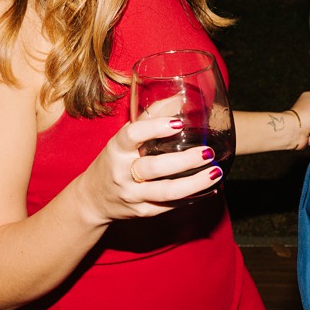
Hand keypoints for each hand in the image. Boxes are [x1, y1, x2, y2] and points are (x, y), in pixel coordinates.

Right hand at [78, 115, 219, 223]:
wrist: (94, 199)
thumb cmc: (114, 160)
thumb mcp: (124, 137)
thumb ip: (150, 118)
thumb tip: (180, 98)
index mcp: (116, 148)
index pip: (132, 135)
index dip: (155, 127)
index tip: (179, 123)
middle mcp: (122, 173)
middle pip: (153, 167)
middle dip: (184, 160)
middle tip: (208, 152)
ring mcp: (132, 195)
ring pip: (165, 192)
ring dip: (194, 183)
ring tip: (215, 171)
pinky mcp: (143, 211)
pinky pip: (169, 206)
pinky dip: (192, 197)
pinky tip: (209, 188)